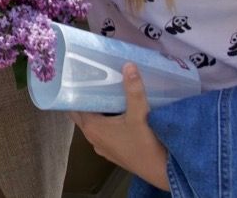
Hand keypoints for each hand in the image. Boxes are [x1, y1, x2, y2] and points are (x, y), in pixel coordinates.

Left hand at [70, 63, 169, 190]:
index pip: (75, 106)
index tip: (78, 76)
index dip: (75, 91)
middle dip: (84, 99)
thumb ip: (133, 89)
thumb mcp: (139, 114)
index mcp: (92, 127)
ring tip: (102, 91)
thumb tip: (128, 64)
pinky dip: (104, 121)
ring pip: (92, 123)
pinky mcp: (112, 152)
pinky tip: (115, 112)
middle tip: (90, 79)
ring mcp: (102, 147)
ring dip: (95, 110)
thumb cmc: (146, 143)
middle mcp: (92, 138)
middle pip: (82, 114)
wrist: (161, 171)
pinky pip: (102, 132)